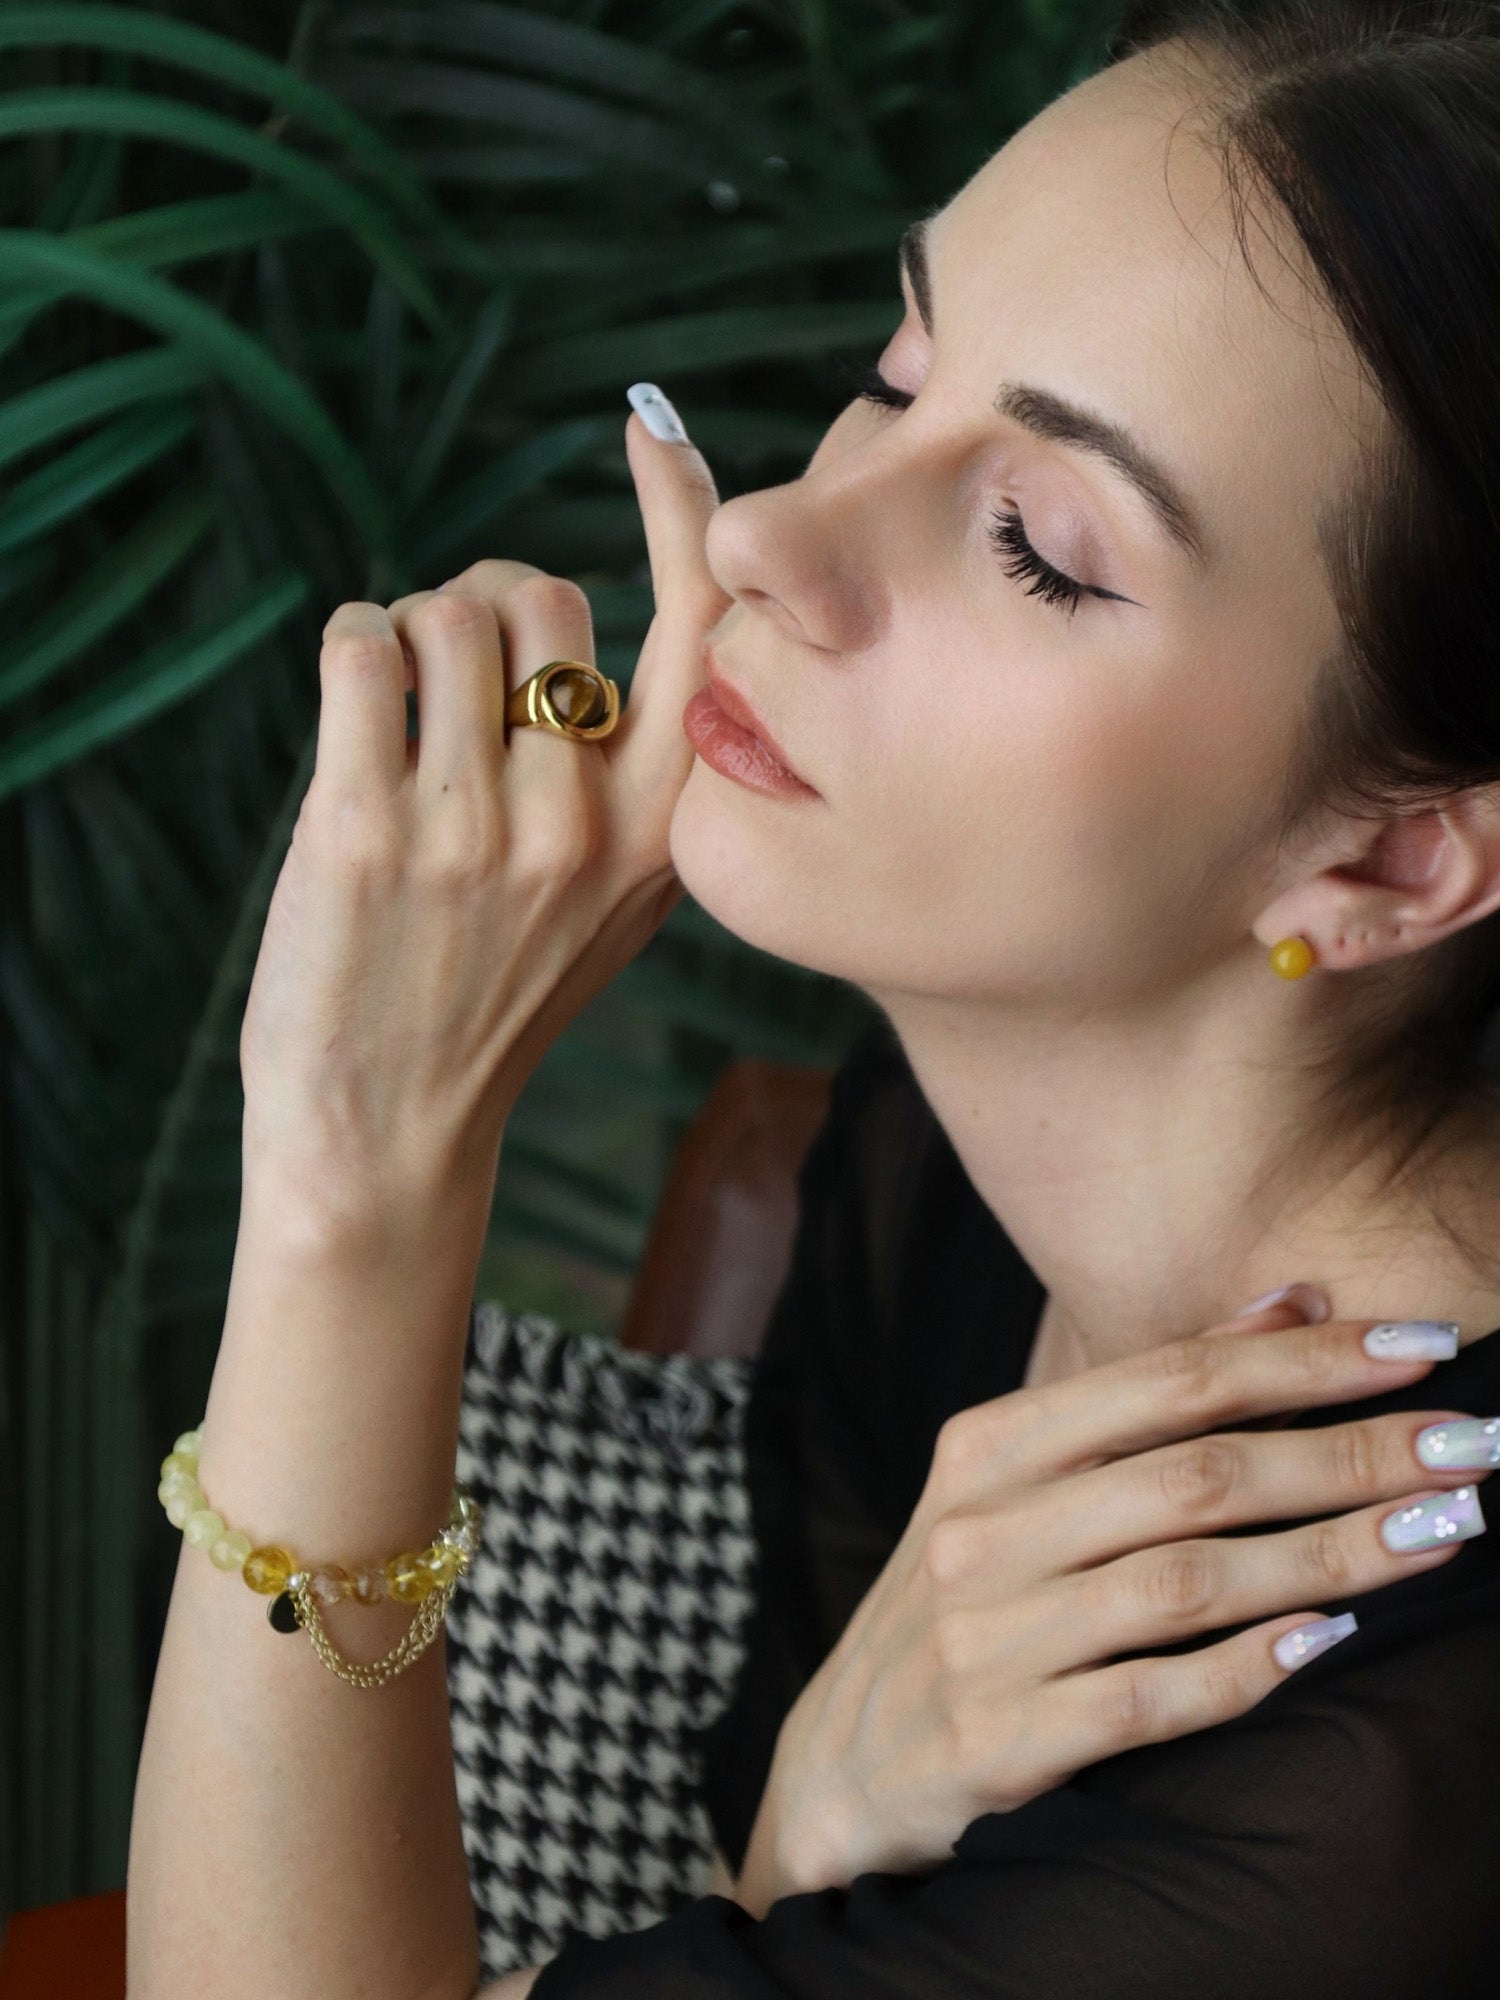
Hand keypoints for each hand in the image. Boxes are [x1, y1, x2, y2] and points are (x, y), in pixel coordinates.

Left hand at [238, 404, 729, 1237]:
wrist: (388, 1134)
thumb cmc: (492, 1004)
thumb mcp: (611, 908)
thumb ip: (626, 788)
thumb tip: (574, 625)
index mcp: (661, 836)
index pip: (700, 637)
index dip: (684, 516)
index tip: (653, 430)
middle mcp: (582, 825)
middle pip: (545, 596)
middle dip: (487, 599)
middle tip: (457, 660)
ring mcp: (475, 829)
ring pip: (446, 613)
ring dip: (409, 631)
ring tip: (397, 704)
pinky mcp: (364, 830)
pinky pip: (359, 648)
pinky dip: (351, 646)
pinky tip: (353, 699)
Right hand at [738, 1294, 1486, 1909]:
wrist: (842, 1765)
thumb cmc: (961, 1602)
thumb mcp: (1017, 1482)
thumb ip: (1150, 1395)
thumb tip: (1295, 1297)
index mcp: (985, 1448)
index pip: (1167, 1381)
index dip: (1301, 1361)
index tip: (1418, 1348)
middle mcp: (979, 1530)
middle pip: (1194, 1475)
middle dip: (1348, 1455)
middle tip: (1470, 1445)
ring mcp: (984, 1638)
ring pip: (1188, 1581)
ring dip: (1332, 1555)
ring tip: (1441, 1534)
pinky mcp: (999, 1744)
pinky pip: (1151, 1698)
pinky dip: (1249, 1666)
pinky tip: (1332, 1640)